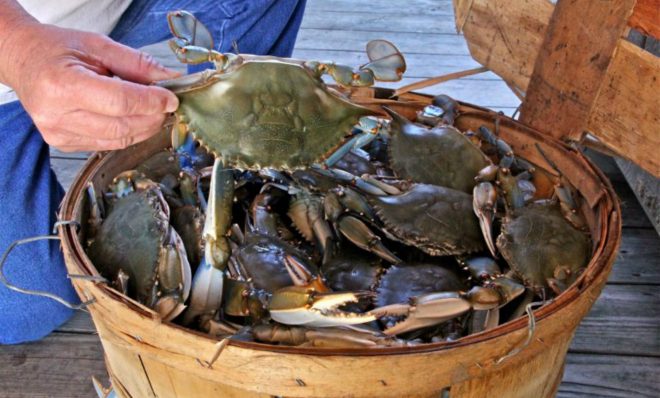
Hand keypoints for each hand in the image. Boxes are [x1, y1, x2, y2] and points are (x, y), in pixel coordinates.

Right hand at [0, 20, 179, 151]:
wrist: (23, 61)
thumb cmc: (56, 49)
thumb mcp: (97, 45)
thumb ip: (135, 63)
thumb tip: (169, 78)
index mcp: (61, 85)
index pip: (119, 102)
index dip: (151, 102)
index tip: (171, 98)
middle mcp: (56, 114)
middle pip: (121, 126)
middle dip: (151, 117)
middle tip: (166, 104)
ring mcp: (58, 134)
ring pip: (117, 140)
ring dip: (143, 128)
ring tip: (153, 111)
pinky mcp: (63, 144)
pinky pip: (107, 145)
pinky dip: (127, 133)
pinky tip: (133, 119)